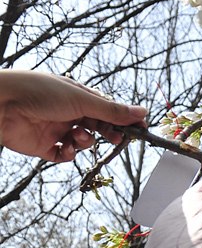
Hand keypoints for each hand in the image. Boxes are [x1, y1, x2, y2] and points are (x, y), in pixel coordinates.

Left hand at [0, 70, 147, 161]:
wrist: (2, 105)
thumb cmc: (38, 92)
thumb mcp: (81, 99)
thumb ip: (112, 110)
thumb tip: (142, 112)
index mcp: (77, 96)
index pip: (108, 109)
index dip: (123, 119)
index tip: (139, 129)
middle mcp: (68, 112)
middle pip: (99, 126)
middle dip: (109, 133)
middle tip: (118, 139)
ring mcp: (57, 129)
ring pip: (84, 142)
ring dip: (85, 142)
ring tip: (78, 136)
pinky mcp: (45, 146)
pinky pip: (65, 155)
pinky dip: (68, 154)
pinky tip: (65, 148)